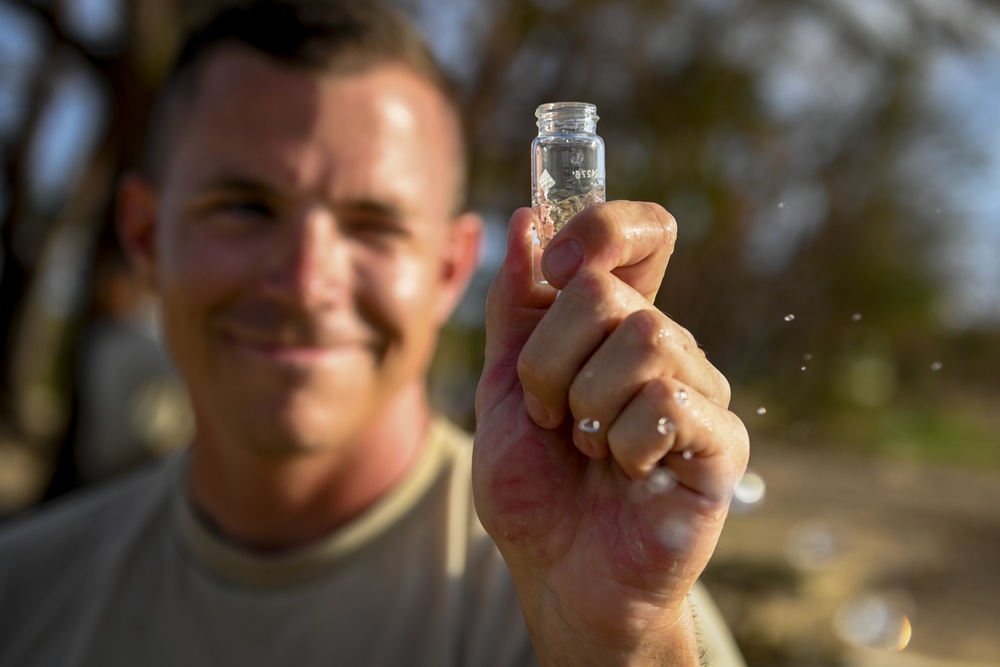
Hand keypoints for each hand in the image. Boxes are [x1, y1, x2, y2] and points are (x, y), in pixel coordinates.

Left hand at [473, 202, 748, 665]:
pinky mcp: (719, 440)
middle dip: (548, 361)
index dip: (603, 227)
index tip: (556, 265)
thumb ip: (515, 307)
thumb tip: (527, 219)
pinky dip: (623, 443)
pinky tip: (627, 472)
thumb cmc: (533, 486)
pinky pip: (667, 401)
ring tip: (586, 446)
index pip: (642, 234)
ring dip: (584, 403)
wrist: (557, 572)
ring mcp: (696, 390)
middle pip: (607, 292)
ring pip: (641, 339)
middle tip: (549, 415)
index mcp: (615, 324)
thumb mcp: (502, 387)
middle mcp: (664, 346)